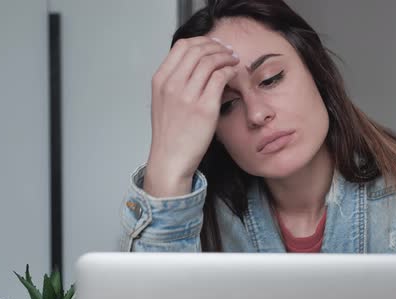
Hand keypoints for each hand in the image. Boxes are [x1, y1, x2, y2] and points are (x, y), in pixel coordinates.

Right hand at [144, 36, 238, 196]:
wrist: (170, 159)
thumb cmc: (170, 134)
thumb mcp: (164, 101)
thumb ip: (175, 81)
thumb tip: (197, 65)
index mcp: (160, 80)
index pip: (182, 46)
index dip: (201, 41)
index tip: (213, 45)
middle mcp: (172, 84)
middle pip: (198, 50)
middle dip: (217, 47)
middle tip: (229, 52)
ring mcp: (187, 96)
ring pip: (211, 61)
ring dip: (226, 57)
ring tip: (234, 61)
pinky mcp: (204, 108)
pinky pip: (221, 78)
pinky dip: (230, 71)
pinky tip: (234, 75)